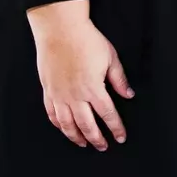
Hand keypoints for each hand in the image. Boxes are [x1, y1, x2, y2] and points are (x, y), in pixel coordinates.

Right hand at [29, 0, 132, 150]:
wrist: (60, 30)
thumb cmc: (86, 41)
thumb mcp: (111, 58)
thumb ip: (119, 80)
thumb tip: (128, 95)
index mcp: (94, 89)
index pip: (108, 115)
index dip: (116, 128)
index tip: (120, 137)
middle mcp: (75, 96)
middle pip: (87, 125)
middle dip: (96, 138)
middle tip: (103, 146)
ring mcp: (59, 94)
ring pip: (67, 124)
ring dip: (76, 136)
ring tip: (83, 144)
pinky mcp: (48, 90)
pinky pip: (52, 113)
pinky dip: (59, 124)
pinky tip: (64, 128)